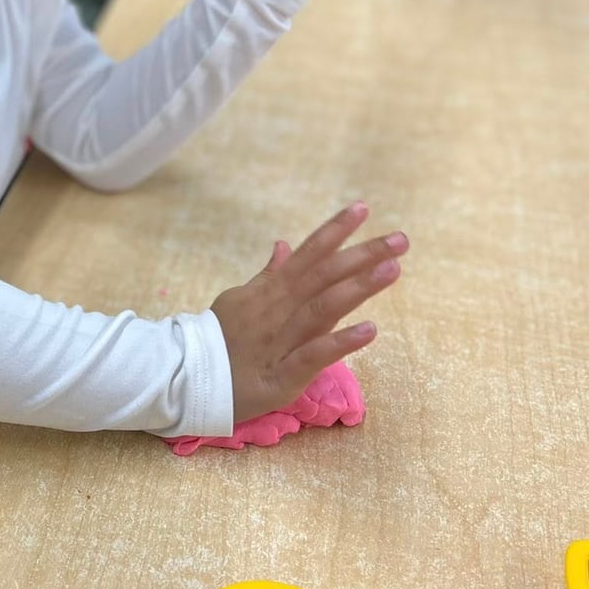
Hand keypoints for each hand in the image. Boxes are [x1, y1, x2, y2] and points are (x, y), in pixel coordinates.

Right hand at [211, 203, 407, 425]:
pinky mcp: (282, 375)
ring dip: (359, 288)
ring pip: (323, 308)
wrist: (187, 380)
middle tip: (401, 239)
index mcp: (271, 291)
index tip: (362, 208)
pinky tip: (370, 330)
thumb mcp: (239, 299)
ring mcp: (281, 340)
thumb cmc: (218, 340)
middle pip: (324, 275)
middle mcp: (279, 309)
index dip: (335, 230)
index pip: (308, 254)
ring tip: (392, 270)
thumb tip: (284, 245)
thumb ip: (268, 275)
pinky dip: (341, 342)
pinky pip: (313, 355)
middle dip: (363, 255)